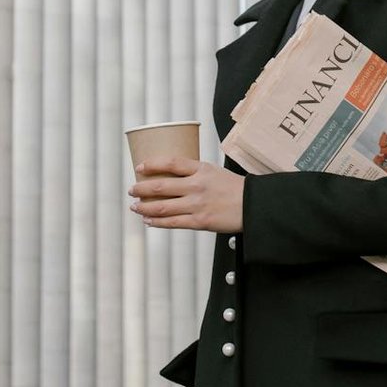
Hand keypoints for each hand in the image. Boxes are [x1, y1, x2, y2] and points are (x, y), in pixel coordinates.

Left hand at [129, 156, 244, 233]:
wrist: (254, 206)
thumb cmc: (236, 189)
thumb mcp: (216, 173)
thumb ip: (196, 174)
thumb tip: (173, 178)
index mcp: (202, 170)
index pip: (171, 162)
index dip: (152, 164)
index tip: (139, 167)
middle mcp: (197, 186)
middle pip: (161, 186)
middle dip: (141, 188)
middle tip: (132, 190)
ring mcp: (197, 205)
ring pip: (162, 207)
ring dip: (145, 207)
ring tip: (135, 207)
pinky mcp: (200, 222)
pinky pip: (172, 223)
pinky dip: (157, 222)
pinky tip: (149, 221)